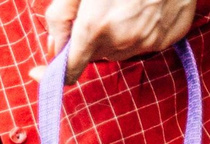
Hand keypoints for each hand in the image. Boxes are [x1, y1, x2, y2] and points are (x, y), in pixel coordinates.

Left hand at [45, 0, 196, 80]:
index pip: (69, 70)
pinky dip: (139, 30)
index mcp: (95, 27)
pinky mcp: (169, 38)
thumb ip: (60, 17)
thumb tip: (54, 47)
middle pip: (93, 55)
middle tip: (98, 8)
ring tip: (124, 3)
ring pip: (118, 50)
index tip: (39, 71)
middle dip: (89, 38)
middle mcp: (122, 40)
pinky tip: (144, 6)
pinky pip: (144, 44)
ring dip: (113, 35)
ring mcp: (148, 41)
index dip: (53, 71)